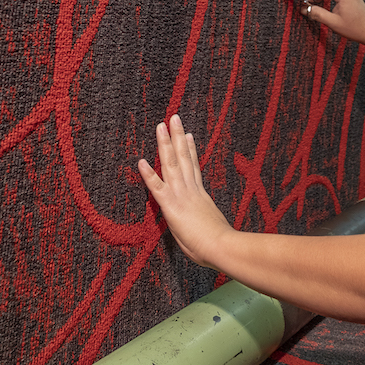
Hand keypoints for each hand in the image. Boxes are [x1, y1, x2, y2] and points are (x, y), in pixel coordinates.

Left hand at [138, 114, 233, 268]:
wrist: (222, 246)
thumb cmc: (219, 244)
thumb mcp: (212, 226)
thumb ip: (205, 219)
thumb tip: (207, 220)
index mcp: (200, 195)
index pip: (194, 168)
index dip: (190, 150)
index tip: (188, 135)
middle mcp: (191, 190)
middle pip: (183, 158)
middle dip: (177, 137)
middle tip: (174, 118)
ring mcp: (181, 195)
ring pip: (171, 164)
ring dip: (164, 144)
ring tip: (161, 125)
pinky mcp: (171, 206)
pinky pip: (157, 187)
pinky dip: (148, 174)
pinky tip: (141, 161)